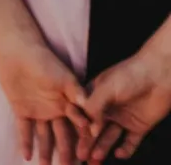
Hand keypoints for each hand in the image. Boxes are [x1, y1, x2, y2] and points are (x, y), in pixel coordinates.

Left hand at [0, 34, 93, 162]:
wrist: (19, 51)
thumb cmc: (46, 61)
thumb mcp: (64, 77)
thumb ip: (77, 93)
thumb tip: (90, 108)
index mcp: (70, 105)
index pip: (79, 128)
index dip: (83, 143)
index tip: (88, 158)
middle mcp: (56, 111)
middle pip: (63, 136)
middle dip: (66, 153)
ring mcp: (39, 111)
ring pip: (44, 136)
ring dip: (46, 152)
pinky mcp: (22, 109)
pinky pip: (24, 129)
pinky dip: (26, 142)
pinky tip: (27, 156)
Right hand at [82, 45, 170, 162]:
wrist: (159, 75)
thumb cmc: (129, 75)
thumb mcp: (106, 88)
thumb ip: (94, 108)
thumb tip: (88, 130)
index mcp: (93, 97)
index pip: (81, 116)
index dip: (76, 129)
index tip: (72, 141)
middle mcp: (106, 109)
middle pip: (94, 129)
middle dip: (87, 143)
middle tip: (81, 157)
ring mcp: (122, 118)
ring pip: (109, 137)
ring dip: (102, 148)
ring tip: (95, 160)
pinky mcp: (138, 126)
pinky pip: (130, 142)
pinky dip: (125, 149)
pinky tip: (119, 154)